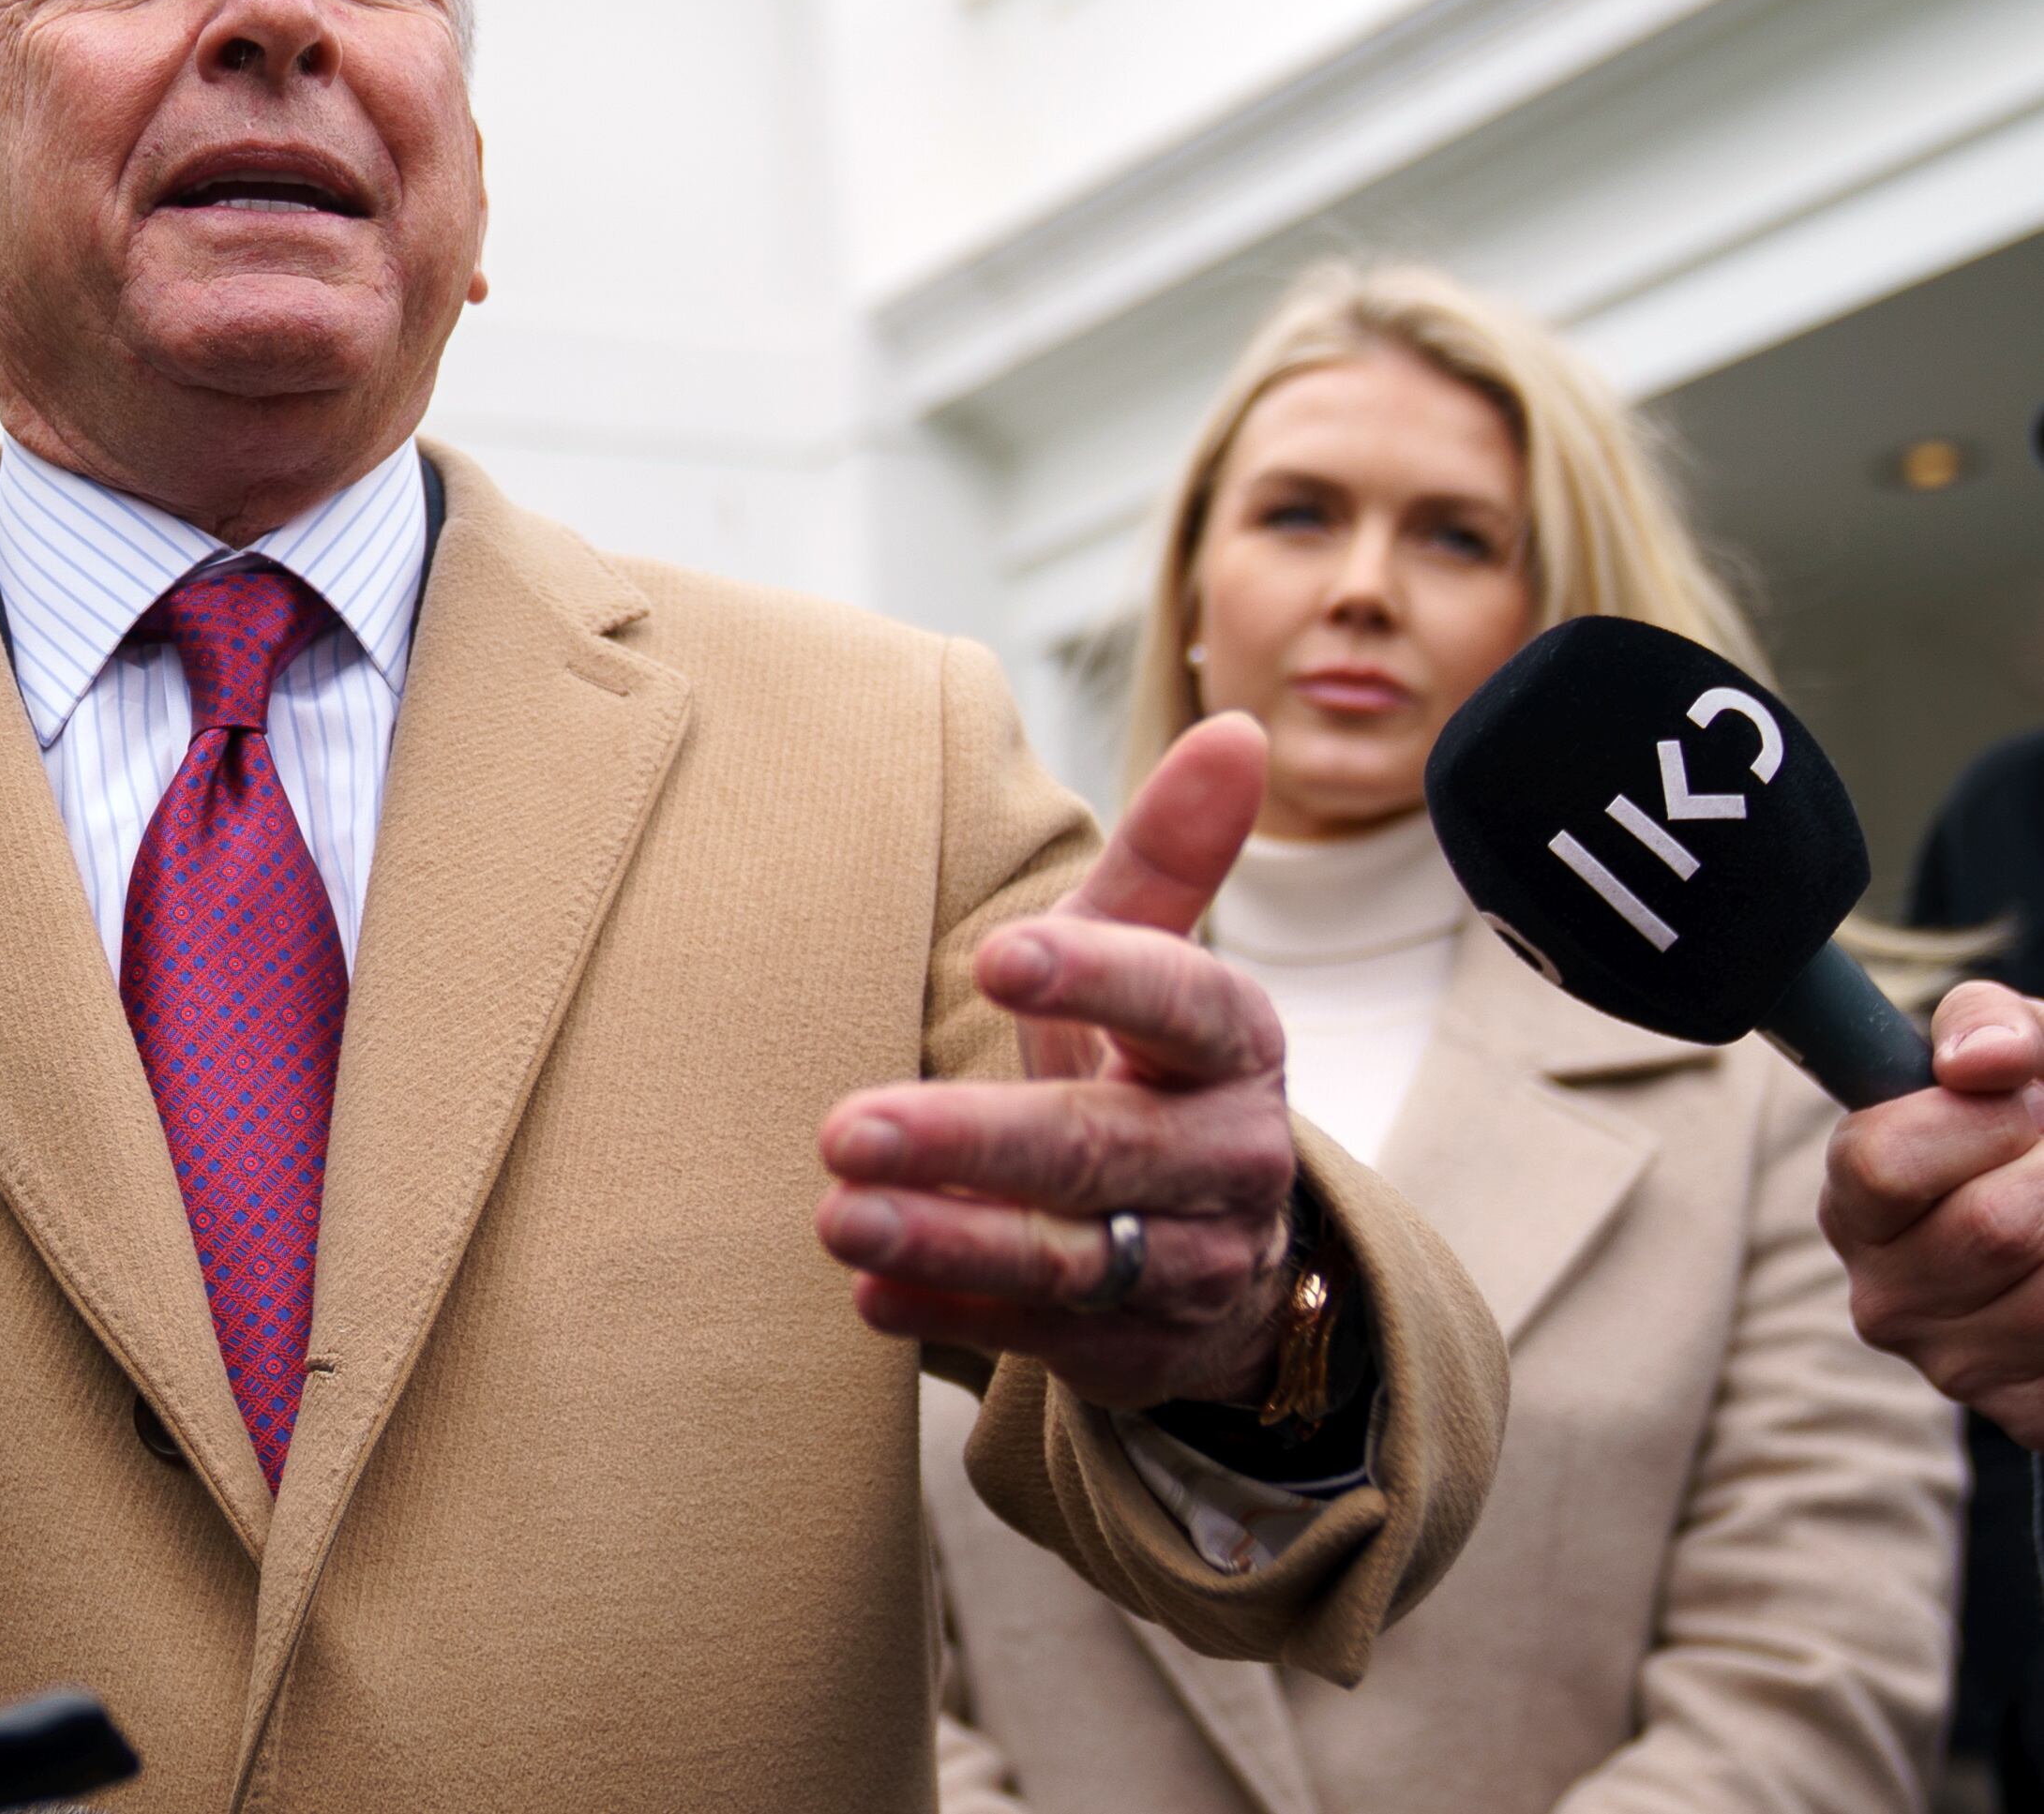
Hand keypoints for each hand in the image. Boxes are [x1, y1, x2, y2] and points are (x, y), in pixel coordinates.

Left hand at [817, 713, 1297, 1409]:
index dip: (1096, 981)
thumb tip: (1237, 728)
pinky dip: (952, 1314)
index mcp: (1231, 1044)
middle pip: (1094, 1149)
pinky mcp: (1125, 1345)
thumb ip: (1174, 853)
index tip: (996, 955)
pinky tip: (869, 1299)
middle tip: (844, 1128)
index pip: (1179, 1004)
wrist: (1220, 1247)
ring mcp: (1180, 1264)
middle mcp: (1222, 1159)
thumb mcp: (1158, 955)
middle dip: (968, 1141)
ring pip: (1065, 1258)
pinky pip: (1034, 1335)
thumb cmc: (1148, 1062)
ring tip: (836, 1217)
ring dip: (944, 1240)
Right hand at [1823, 980, 2043, 1445]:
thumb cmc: (2035, 1132)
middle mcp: (1885, 1296)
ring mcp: (1956, 1366)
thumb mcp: (2015, 1057)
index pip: (1881, 1161)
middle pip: (1992, 1228)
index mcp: (1854, 1205)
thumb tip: (1982, 1062)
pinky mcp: (2024, 1413)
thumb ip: (1987, 1026)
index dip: (1977, 1122)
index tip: (2027, 1101)